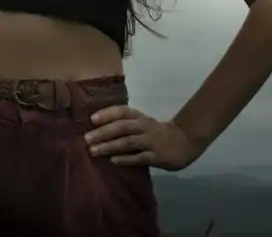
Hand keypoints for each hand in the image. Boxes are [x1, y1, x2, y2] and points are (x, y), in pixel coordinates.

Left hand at [85, 106, 204, 170]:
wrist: (185, 141)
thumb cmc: (158, 132)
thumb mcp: (144, 123)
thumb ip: (127, 125)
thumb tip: (99, 129)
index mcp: (140, 117)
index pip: (122, 111)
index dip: (107, 113)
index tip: (92, 118)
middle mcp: (144, 127)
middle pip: (122, 127)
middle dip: (103, 132)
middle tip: (86, 139)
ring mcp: (151, 141)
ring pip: (128, 142)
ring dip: (110, 146)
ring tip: (94, 151)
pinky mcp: (157, 157)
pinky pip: (139, 158)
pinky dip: (126, 159)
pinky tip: (113, 161)